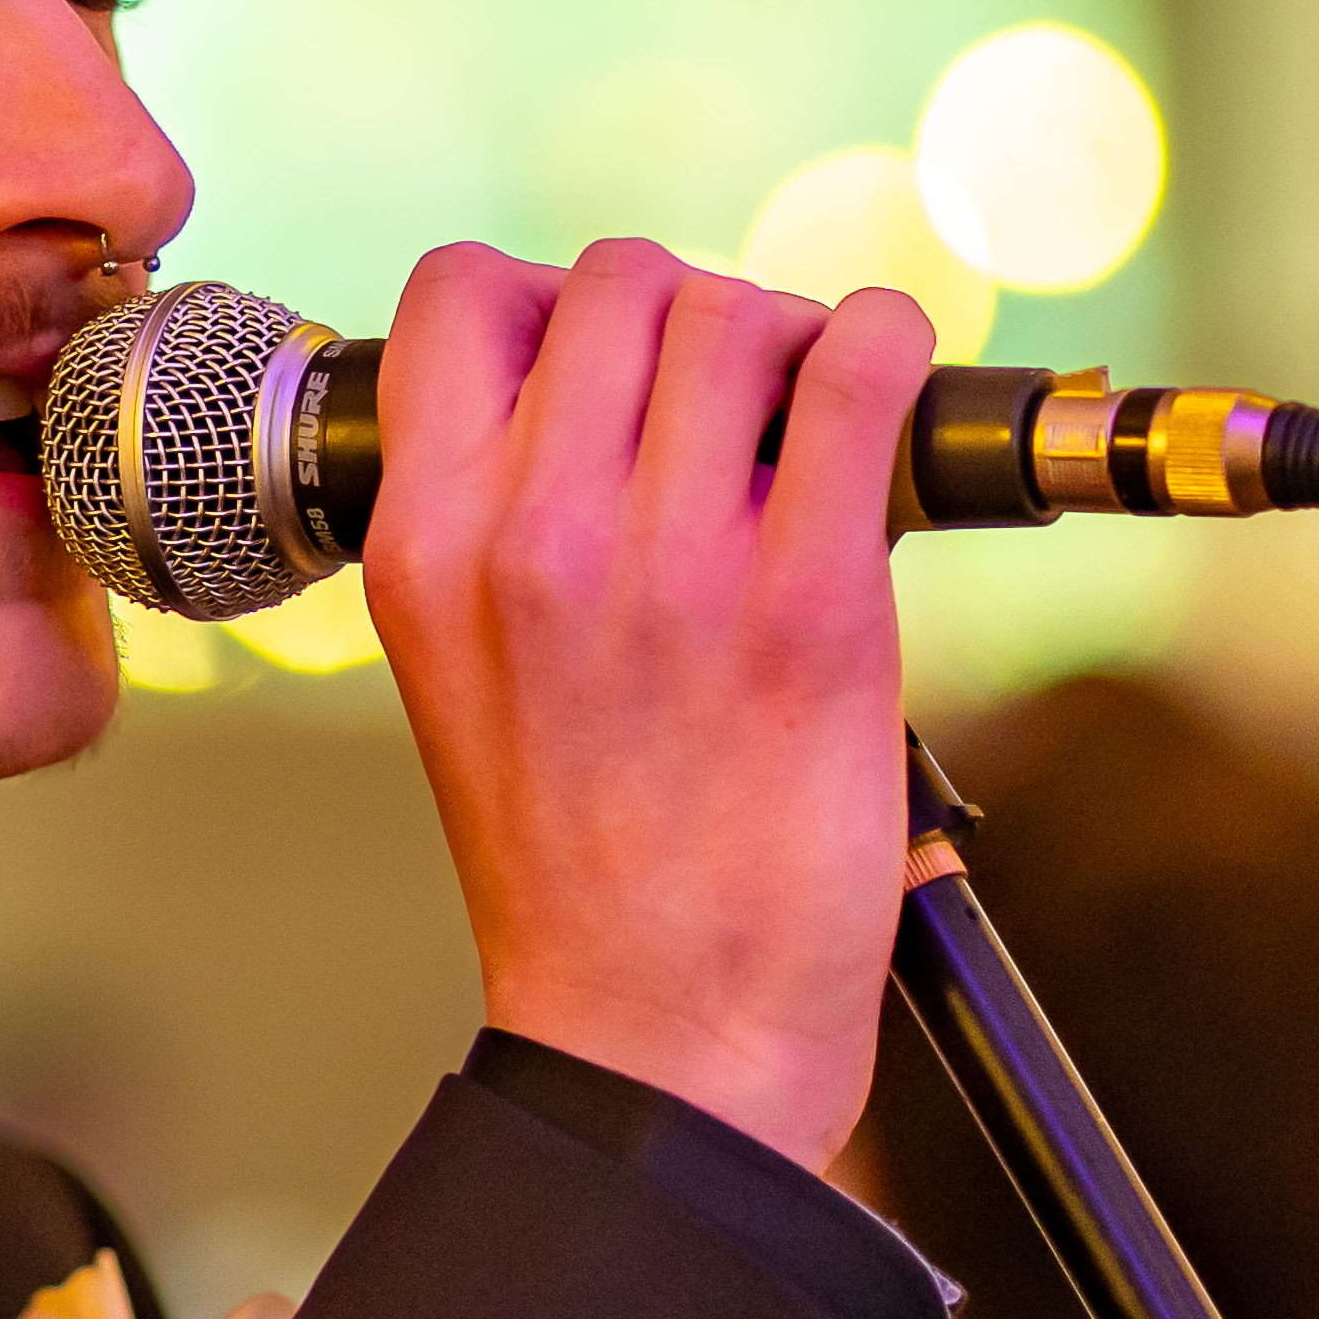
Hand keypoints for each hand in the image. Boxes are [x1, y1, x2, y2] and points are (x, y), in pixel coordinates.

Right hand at [358, 240, 929, 1167]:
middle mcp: (533, 539)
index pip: (454, 296)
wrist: (663, 1040)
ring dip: (790, 335)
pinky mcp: (813, 605)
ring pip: (734, 313)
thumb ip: (506, 521)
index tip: (599, 355)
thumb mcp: (469, 674)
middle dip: (687, 311)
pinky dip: (888, 346)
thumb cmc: (583, 868)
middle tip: (732, 398)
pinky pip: (863, 375)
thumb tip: (619, 377)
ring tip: (811, 417)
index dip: (540, 294)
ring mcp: (673, 568)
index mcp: (428, 550)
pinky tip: (890, 387)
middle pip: (615, 279)